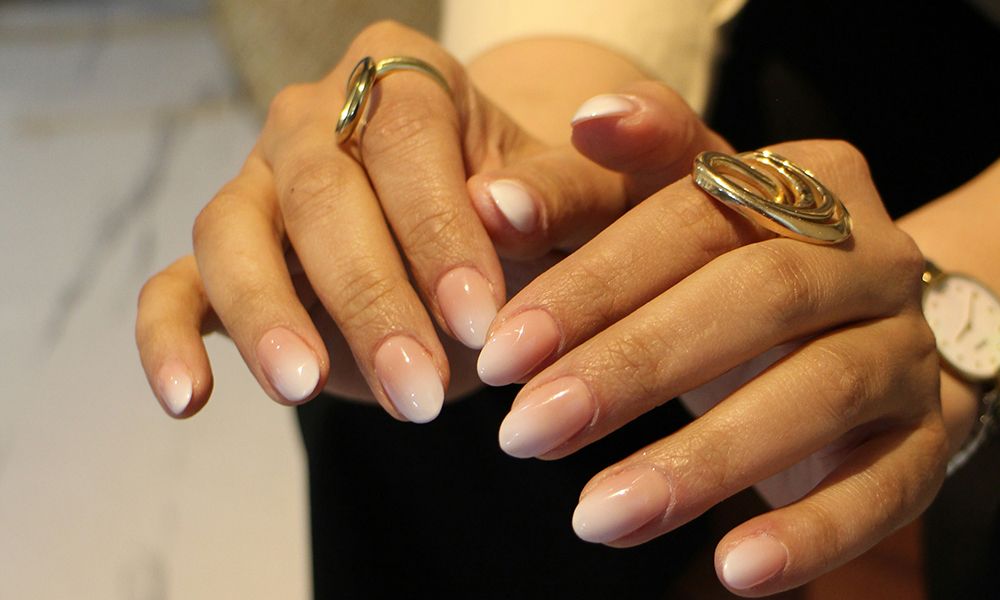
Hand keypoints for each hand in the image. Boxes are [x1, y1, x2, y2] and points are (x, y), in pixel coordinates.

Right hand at [134, 22, 726, 420]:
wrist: (481, 255)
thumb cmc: (532, 221)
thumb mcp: (574, 206)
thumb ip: (557, 197)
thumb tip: (503, 207)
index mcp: (407, 82)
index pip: (407, 142)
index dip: (438, 231)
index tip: (478, 320)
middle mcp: (316, 119)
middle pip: (317, 191)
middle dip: (368, 296)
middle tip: (418, 391)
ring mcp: (258, 186)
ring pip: (230, 233)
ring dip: (268, 317)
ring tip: (305, 390)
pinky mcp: (224, 259)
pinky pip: (172, 288)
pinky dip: (166, 340)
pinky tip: (188, 399)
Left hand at [484, 138, 947, 594]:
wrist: (861, 326)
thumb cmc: (727, 269)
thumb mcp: (661, 219)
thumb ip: (584, 196)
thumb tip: (494, 199)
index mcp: (798, 180)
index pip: (689, 217)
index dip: (592, 285)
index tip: (501, 353)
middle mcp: (866, 255)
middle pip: (757, 297)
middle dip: (633, 368)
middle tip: (528, 431)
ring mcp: (904, 347)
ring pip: (818, 392)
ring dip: (701, 461)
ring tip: (593, 516)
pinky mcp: (924, 436)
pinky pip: (887, 486)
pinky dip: (811, 532)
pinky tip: (732, 571)